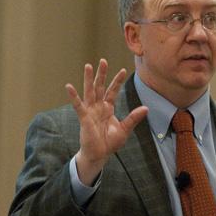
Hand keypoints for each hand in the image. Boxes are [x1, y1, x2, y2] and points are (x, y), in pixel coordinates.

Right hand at [66, 59, 147, 184]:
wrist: (99, 155)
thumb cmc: (109, 143)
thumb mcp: (125, 129)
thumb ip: (133, 118)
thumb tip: (146, 108)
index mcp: (108, 108)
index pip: (113, 91)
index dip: (117, 81)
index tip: (123, 70)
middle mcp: (98, 107)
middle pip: (100, 87)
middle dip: (102, 74)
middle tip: (103, 61)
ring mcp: (90, 111)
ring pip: (89, 91)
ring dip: (88, 79)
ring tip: (88, 66)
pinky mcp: (84, 118)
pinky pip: (78, 105)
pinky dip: (73, 96)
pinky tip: (69, 87)